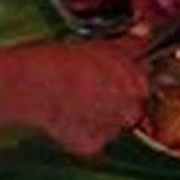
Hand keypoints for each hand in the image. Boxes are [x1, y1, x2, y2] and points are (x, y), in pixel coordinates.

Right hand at [32, 39, 147, 156]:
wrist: (35, 85)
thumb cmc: (65, 62)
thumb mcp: (102, 45)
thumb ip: (130, 43)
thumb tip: (144, 34)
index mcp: (137, 83)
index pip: (142, 87)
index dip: (125, 83)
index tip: (112, 80)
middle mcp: (131, 110)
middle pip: (131, 110)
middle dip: (116, 103)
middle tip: (92, 92)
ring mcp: (112, 130)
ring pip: (112, 127)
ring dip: (100, 118)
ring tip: (75, 104)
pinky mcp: (92, 145)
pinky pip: (93, 141)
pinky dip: (83, 133)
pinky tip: (68, 118)